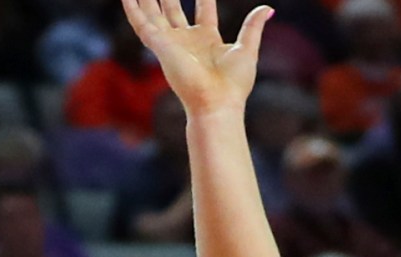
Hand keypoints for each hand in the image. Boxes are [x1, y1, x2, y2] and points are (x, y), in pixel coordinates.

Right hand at [120, 0, 271, 119]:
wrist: (217, 102)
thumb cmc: (234, 84)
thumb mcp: (247, 48)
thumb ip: (253, 26)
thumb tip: (268, 8)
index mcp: (208, 39)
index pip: (203, 10)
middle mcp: (187, 40)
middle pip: (174, 9)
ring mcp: (171, 42)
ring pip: (154, 13)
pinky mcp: (159, 45)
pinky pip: (141, 23)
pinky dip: (132, 8)